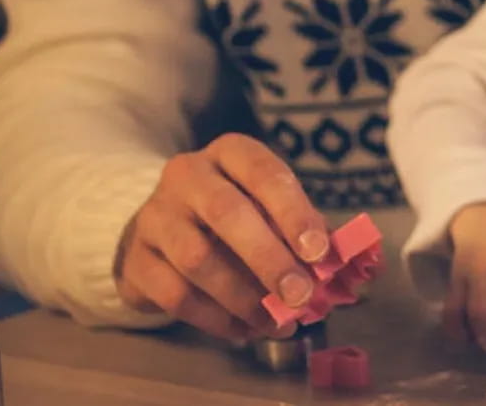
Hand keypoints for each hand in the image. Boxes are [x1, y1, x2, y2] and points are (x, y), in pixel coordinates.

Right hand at [114, 133, 330, 341]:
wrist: (160, 233)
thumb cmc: (233, 217)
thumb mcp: (268, 209)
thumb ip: (305, 232)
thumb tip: (349, 266)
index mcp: (230, 153)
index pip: (264, 173)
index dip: (294, 212)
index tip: (320, 252)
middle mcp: (187, 176)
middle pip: (227, 213)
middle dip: (269, 259)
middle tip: (301, 297)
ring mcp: (155, 217)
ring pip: (198, 259)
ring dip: (244, 298)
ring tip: (276, 323)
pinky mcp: (136, 260)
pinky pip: (176, 295)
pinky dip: (216, 319)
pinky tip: (244, 331)